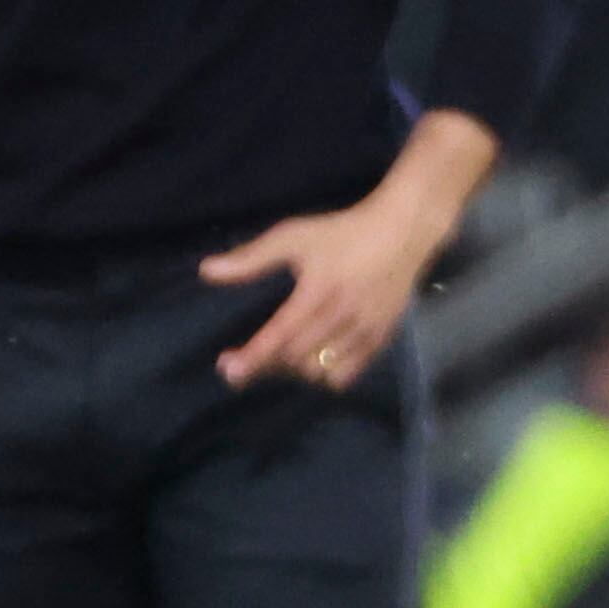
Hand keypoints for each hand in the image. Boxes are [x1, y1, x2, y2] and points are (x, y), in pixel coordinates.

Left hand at [203, 195, 444, 391]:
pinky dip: (323, 374)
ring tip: (280, 356)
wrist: (402, 232)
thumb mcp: (293, 236)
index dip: (253, 356)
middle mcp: (342, 316)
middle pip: (296, 359)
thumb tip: (206, 271)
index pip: (280, 334)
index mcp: (318, 290)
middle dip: (265, 364)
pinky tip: (311, 357)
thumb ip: (251, 258)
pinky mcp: (380, 341)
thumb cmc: (341, 232)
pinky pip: (345, 375)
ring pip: (320, 372)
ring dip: (294, 371)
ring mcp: (365, 332)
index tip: (228, 370)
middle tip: (242, 360)